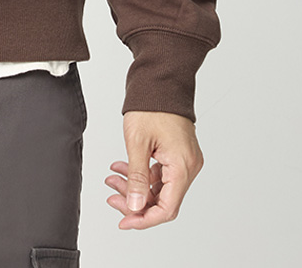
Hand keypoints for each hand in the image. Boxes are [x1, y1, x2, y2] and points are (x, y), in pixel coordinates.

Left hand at [104, 110, 203, 229]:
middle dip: (136, 201)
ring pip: (160, 188)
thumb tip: (135, 206)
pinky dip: (142, 175)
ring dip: (136, 187)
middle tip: (112, 196)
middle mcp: (188, 167)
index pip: (166, 208)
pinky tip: (123, 169)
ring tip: (112, 179)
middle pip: (163, 200)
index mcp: (182, 166)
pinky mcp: (179, 154)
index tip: (124, 220)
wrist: (161, 80)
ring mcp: (185, 161)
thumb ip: (137, 178)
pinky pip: (161, 174)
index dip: (144, 219)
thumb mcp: (137, 143)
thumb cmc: (151, 105)